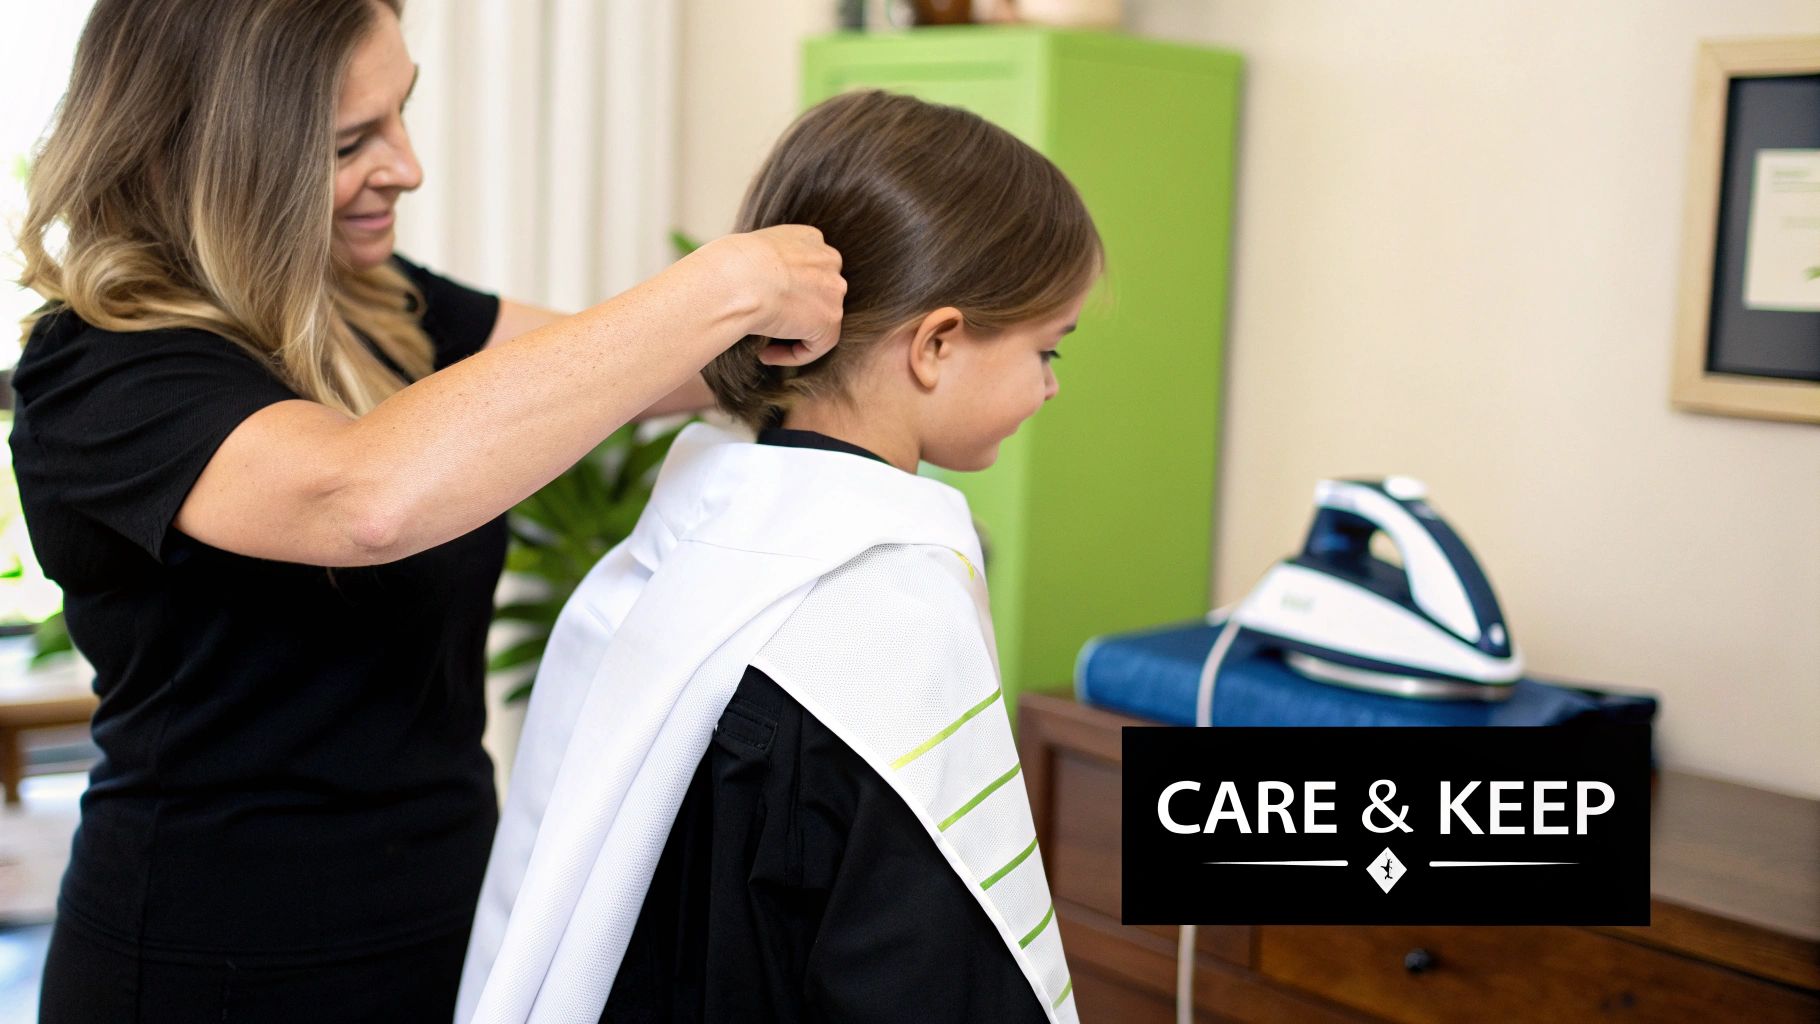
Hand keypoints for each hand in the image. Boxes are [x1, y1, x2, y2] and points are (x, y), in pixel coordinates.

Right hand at [707, 225, 845, 365]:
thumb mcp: (750, 250)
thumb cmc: (729, 265)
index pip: (808, 268)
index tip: (766, 301)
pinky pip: (816, 346)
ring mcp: (833, 290)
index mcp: (809, 238)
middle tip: (767, 324)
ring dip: (792, 335)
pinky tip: (765, 354)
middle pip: (819, 292)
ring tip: (763, 344)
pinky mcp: (829, 320)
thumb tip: (757, 286)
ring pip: (819, 320)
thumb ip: (766, 264)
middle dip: (796, 311)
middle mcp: (828, 260)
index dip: (788, 290)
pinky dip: (791, 355)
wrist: (738, 279)